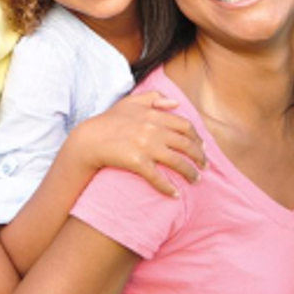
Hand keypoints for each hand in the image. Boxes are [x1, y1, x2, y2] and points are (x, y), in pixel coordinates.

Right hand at [72, 90, 205, 196]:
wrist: (89, 139)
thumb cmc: (109, 121)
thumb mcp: (130, 102)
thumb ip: (154, 99)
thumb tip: (175, 103)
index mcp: (154, 115)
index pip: (185, 125)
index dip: (197, 137)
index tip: (202, 147)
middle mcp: (153, 129)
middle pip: (185, 144)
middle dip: (199, 157)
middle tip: (204, 166)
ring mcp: (146, 146)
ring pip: (177, 161)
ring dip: (190, 172)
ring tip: (196, 180)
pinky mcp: (137, 162)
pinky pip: (158, 177)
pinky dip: (169, 187)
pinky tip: (175, 194)